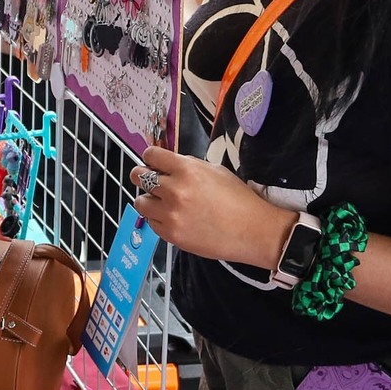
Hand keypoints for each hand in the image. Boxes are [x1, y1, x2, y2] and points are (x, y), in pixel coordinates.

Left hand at [129, 146, 294, 270]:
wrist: (252, 231)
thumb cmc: (238, 199)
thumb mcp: (215, 171)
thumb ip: (187, 166)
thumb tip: (166, 164)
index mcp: (186, 169)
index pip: (151, 155)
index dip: (151, 158)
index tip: (153, 163)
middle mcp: (174, 190)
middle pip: (138, 176)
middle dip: (143, 176)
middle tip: (152, 182)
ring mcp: (170, 214)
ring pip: (140, 201)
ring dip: (149, 200)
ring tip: (163, 203)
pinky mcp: (171, 234)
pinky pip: (151, 222)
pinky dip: (158, 219)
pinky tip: (174, 218)